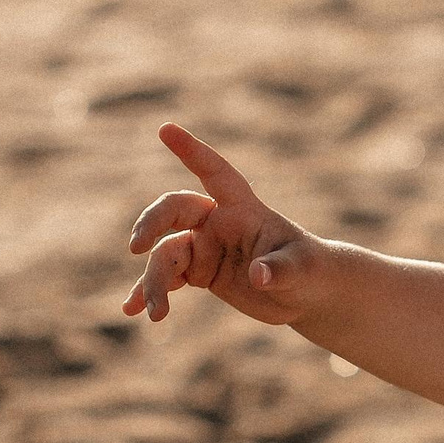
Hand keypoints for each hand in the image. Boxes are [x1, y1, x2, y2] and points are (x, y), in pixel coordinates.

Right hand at [123, 124, 326, 324]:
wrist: (306, 294)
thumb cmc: (310, 269)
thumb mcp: (303, 270)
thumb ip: (281, 270)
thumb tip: (258, 276)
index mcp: (243, 209)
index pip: (216, 174)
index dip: (193, 151)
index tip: (166, 129)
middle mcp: (217, 222)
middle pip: (174, 210)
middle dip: (152, 223)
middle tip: (136, 247)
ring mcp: (205, 247)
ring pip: (165, 254)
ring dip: (154, 281)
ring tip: (157, 313)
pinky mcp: (199, 272)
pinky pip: (166, 278)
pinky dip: (149, 293)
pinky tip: (133, 309)